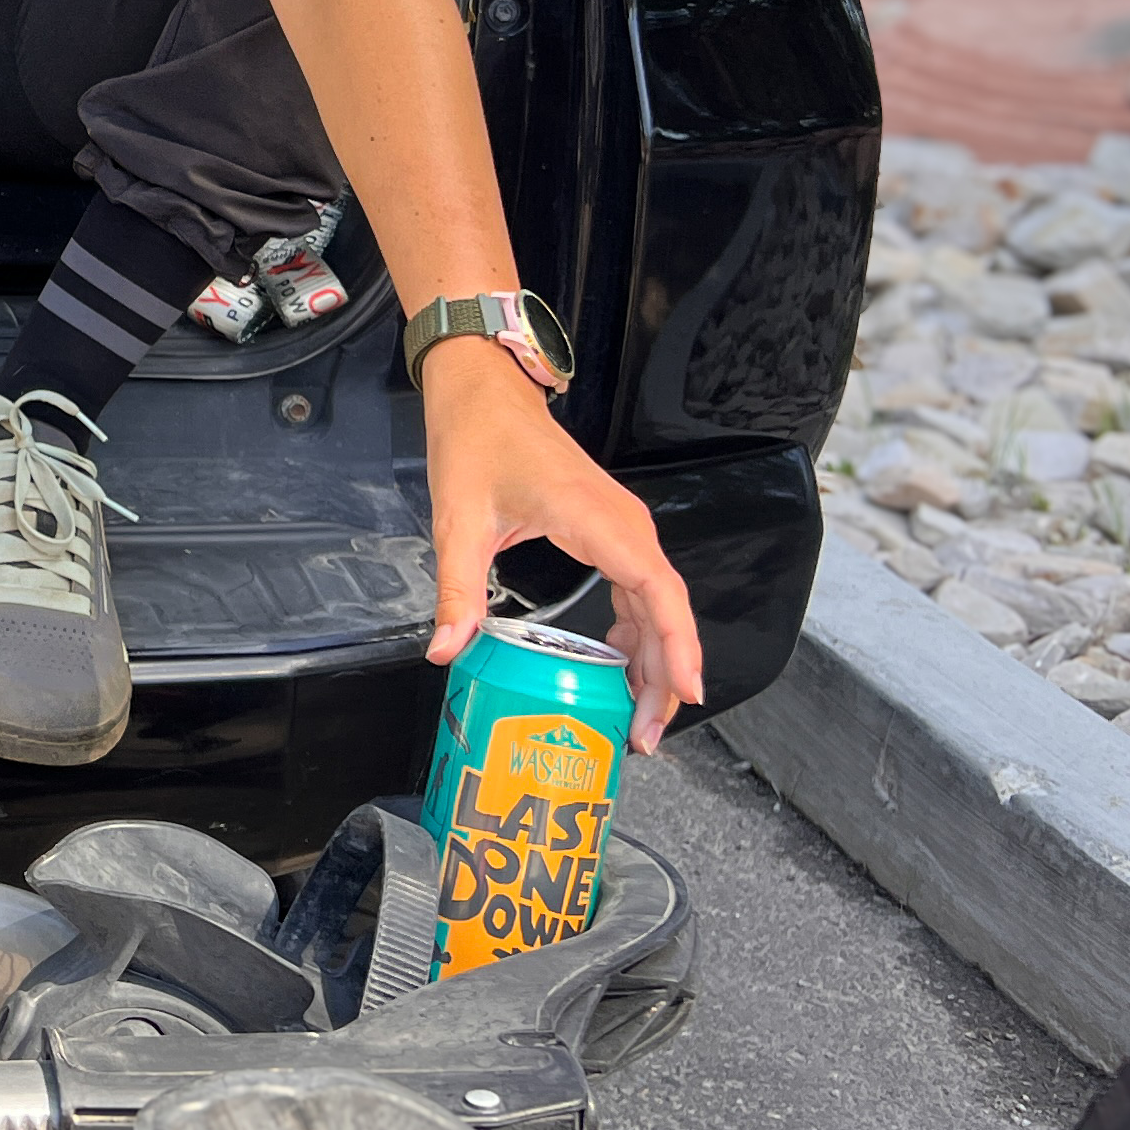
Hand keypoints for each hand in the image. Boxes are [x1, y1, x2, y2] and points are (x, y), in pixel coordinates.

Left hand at [416, 342, 705, 751]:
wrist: (484, 391)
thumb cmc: (476, 443)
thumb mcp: (459, 521)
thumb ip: (457, 589)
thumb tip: (446, 651)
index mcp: (598, 521)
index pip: (658, 592)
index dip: (677, 648)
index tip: (684, 696)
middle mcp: (625, 525)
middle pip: (666, 610)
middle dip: (665, 677)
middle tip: (645, 737)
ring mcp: (622, 527)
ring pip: (658, 605)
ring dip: (655, 661)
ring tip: (638, 719)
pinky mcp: (610, 531)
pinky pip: (639, 590)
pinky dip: (639, 634)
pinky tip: (622, 670)